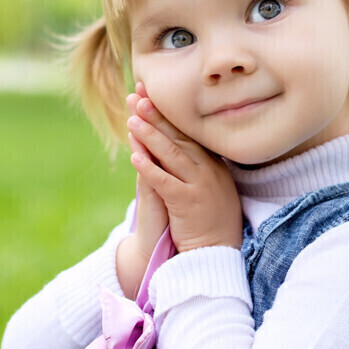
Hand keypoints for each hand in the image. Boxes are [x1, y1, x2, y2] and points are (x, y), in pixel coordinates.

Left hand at [126, 82, 242, 253]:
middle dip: (157, 116)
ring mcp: (200, 185)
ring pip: (172, 154)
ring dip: (150, 135)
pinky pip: (165, 181)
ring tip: (131, 119)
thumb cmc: (209, 220)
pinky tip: (134, 157)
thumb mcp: (210, 186)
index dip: (168, 113)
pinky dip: (149, 167)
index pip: (188, 132)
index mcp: (213, 164)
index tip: (151, 95)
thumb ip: (197, 165)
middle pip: (179, 137)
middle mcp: (209, 170)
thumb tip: (179, 144)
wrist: (216, 252)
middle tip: (138, 96)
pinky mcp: (188, 202)